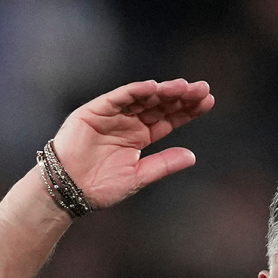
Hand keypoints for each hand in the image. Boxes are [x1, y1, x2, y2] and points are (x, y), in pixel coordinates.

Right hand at [49, 79, 214, 209]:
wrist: (69, 191)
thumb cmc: (100, 186)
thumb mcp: (139, 176)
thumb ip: (164, 164)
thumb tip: (192, 156)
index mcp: (140, 136)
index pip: (169, 119)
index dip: (188, 110)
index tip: (208, 102)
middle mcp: (129, 122)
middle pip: (160, 105)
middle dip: (181, 96)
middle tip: (202, 89)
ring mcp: (113, 115)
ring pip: (142, 98)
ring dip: (163, 91)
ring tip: (184, 87)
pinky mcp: (94, 111)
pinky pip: (118, 97)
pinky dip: (135, 91)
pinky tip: (153, 87)